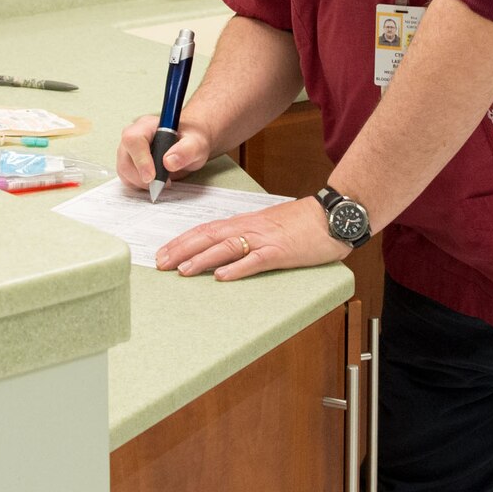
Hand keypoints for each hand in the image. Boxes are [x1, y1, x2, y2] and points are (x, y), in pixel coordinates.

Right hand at [117, 114, 213, 190]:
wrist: (189, 143)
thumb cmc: (191, 140)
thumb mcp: (196, 144)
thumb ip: (185, 151)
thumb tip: (168, 162)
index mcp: (147, 125)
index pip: (133, 140)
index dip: (140, 160)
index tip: (152, 177)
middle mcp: (134, 135)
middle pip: (125, 158)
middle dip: (141, 177)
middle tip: (162, 183)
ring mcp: (129, 149)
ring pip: (123, 170)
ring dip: (140, 183)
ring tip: (163, 182)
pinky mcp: (129, 162)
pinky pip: (126, 177)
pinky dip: (138, 185)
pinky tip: (155, 182)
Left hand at [154, 195, 348, 281]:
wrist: (331, 215)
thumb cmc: (301, 223)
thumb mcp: (267, 225)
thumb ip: (245, 235)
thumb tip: (222, 251)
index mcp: (244, 222)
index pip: (205, 230)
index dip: (182, 241)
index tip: (163, 253)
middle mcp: (249, 228)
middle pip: (208, 237)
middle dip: (181, 250)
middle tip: (160, 263)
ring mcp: (264, 240)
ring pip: (226, 248)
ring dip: (202, 259)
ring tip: (183, 271)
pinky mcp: (280, 252)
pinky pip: (255, 260)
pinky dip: (237, 268)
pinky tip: (222, 276)